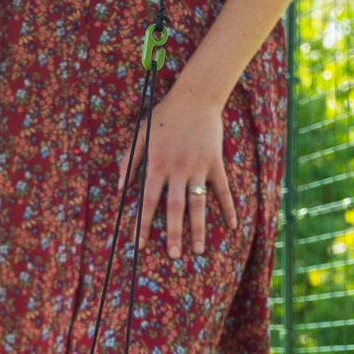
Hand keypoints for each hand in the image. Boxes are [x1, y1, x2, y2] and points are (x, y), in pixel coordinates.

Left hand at [117, 88, 231, 257]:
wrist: (195, 97)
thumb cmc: (164, 116)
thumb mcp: (140, 134)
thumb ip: (129, 161)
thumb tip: (121, 188)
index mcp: (157, 165)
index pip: (148, 201)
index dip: (144, 224)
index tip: (140, 245)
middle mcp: (177, 170)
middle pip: (175, 208)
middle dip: (174, 234)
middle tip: (174, 256)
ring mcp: (198, 167)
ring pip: (199, 203)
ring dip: (199, 228)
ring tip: (199, 250)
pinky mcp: (215, 163)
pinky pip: (223, 190)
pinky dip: (228, 208)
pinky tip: (232, 226)